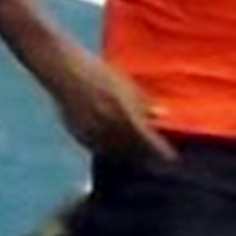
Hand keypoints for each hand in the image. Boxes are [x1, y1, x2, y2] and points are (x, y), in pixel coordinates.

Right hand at [46, 44, 172, 163]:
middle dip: (147, 158)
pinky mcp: (78, 135)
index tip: (171, 158)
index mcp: (123, 111)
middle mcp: (108, 125)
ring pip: (115, 153)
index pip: (146, 139)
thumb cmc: (98, 73)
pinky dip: (111, 153)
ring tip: (141, 160)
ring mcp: (92, 132)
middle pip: (132, 150)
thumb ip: (143, 101)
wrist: (64, 71)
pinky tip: (118, 152)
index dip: (160, 151)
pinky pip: (98, 150)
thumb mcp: (125, 84)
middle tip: (159, 163)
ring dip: (130, 158)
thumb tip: (162, 114)